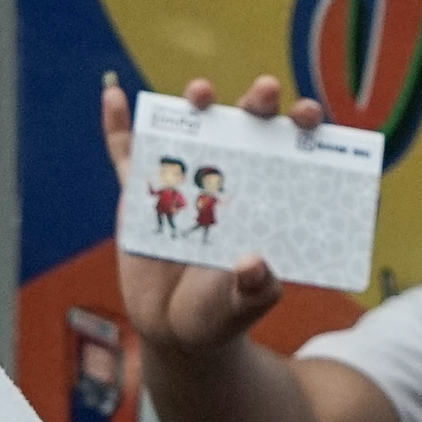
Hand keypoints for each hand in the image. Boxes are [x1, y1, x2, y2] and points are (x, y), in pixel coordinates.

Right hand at [102, 72, 317, 352]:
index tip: (307, 116)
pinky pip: (126, 154)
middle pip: (247, 127)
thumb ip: (255, 288)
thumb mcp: (243, 305)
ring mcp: (182, 182)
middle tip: (265, 91)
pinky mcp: (139, 195)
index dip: (302, 126)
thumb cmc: (222, 312)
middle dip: (258, 102)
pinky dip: (117, 125)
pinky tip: (114, 95)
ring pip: (192, 129)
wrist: (174, 330)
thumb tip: (252, 264)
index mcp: (266, 198)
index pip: (292, 151)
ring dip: (197, 102)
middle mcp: (229, 178)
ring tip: (201, 92)